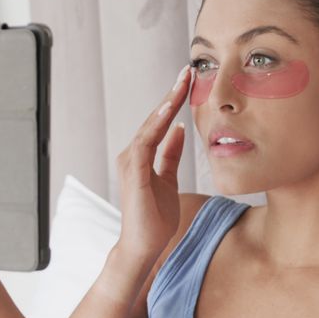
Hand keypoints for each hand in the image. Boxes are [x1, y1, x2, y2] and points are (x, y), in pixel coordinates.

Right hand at [114, 64, 192, 262]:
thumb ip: (169, 154)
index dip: (173, 100)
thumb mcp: (167, 180)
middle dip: (171, 93)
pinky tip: (167, 112)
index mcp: (141, 156)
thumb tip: (178, 130)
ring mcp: (129, 163)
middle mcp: (131, 154)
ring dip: (165, 103)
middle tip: (187, 70)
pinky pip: (145, 144)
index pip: (159, 121)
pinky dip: (155, 126)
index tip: (189, 80)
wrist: (143, 247)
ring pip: (149, 125)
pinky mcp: (133, 173)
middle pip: (153, 117)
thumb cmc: (154, 218)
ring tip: (181, 83)